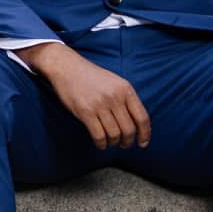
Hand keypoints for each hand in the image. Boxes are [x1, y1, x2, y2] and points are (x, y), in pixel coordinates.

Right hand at [24, 43, 150, 148]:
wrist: (67, 67)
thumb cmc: (92, 77)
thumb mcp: (115, 82)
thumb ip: (126, 99)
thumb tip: (137, 124)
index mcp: (125, 89)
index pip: (142, 117)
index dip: (145, 134)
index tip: (142, 143)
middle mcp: (115, 97)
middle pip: (129, 129)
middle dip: (128, 141)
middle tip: (124, 144)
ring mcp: (100, 104)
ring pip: (114, 134)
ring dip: (113, 142)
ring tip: (110, 142)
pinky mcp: (85, 111)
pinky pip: (99, 135)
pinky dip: (101, 144)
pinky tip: (100, 143)